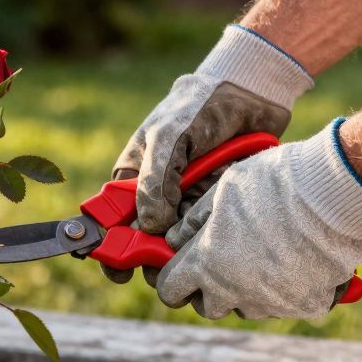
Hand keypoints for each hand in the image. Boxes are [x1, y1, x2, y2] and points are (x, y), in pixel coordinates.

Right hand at [103, 25, 312, 284]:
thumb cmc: (198, 106)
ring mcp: (188, 200)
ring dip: (184, 253)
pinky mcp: (216, 204)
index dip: (111, 247)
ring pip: (180, 241)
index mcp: (133, 177)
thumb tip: (151, 227)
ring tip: (194, 256)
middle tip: (163, 269)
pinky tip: (219, 238)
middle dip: (151, 257)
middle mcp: (158, 194)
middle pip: (146, 239)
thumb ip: (155, 182)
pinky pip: (210, 230)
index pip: (112, 219)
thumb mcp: (167, 137)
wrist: (250, 92)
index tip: (118, 269)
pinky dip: (212, 238)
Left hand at [156, 119, 361, 319]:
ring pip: (246, 307)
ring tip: (260, 257)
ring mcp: (270, 303)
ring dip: (245, 290)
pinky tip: (293, 261)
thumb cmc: (271, 183)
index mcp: (205, 264)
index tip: (179, 269)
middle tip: (219, 264)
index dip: (171, 280)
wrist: (334, 192)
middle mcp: (234, 291)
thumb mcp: (220, 192)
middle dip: (207, 290)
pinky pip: (284, 304)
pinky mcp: (304, 306)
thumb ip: (191, 223)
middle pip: (208, 306)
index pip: (170, 290)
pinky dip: (284, 290)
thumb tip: (172, 240)